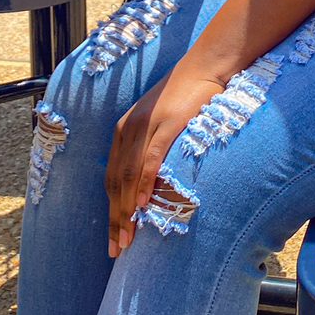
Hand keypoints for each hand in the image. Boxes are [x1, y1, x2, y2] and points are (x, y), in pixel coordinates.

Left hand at [105, 66, 226, 256]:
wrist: (204, 67)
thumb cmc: (185, 98)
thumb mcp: (159, 123)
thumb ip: (150, 148)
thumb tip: (151, 185)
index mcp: (123, 131)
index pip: (112, 178)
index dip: (111, 210)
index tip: (114, 238)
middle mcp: (128, 129)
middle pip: (115, 181)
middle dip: (114, 217)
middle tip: (116, 248)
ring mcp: (146, 126)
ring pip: (129, 175)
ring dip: (126, 209)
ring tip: (128, 235)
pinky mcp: (166, 124)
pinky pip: (151, 158)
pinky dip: (145, 182)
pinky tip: (144, 203)